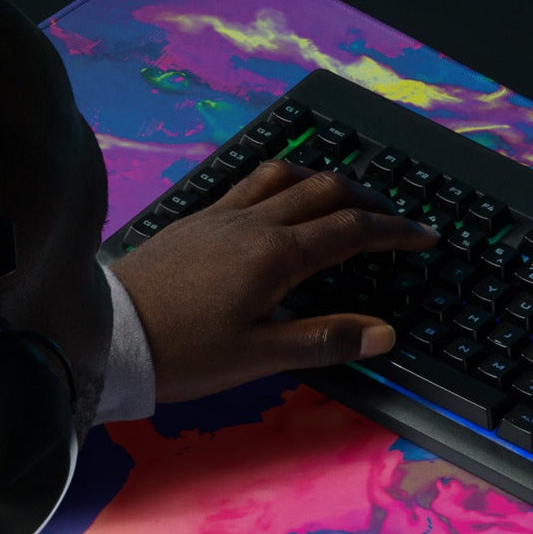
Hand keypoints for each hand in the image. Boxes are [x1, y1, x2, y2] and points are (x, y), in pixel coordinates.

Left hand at [110, 161, 437, 401]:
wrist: (106, 333)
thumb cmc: (182, 352)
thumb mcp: (260, 357)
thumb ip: (325, 340)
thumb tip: (383, 333)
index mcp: (276, 256)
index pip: (352, 231)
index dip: (395, 231)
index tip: (426, 236)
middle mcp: (253, 224)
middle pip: (325, 191)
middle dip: (370, 199)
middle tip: (396, 217)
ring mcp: (221, 215)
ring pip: (286, 176)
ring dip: (326, 180)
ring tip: (346, 196)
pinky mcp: (196, 219)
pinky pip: (250, 183)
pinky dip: (283, 182)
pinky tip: (281, 199)